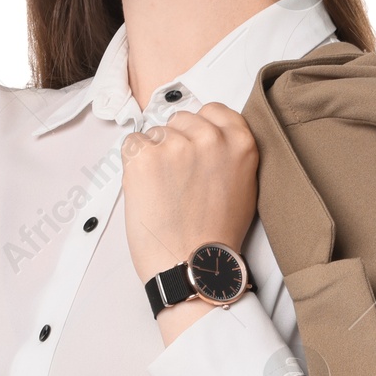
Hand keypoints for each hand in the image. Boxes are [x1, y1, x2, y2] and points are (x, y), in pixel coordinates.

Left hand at [120, 103, 259, 342]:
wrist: (192, 265)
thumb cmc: (216, 234)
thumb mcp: (244, 185)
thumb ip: (229, 153)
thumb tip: (206, 134)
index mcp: (240, 142)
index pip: (213, 110)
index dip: (199, 129)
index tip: (194, 149)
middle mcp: (211, 137)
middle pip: (181, 119)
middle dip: (176, 142)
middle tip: (178, 181)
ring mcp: (176, 145)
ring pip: (155, 133)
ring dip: (154, 155)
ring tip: (164, 191)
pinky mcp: (145, 156)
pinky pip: (131, 144)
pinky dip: (133, 165)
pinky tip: (147, 191)